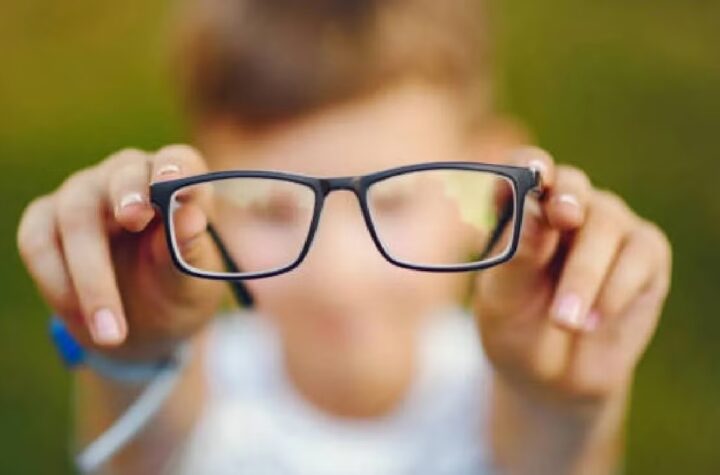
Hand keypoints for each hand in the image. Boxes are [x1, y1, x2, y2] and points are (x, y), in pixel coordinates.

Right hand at [17, 145, 224, 359]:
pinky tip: (77, 316)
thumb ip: (191, 251)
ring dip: (90, 274)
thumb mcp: (195, 284)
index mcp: (177, 185)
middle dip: (126, 198)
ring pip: (75, 213)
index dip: (175, 167)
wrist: (144, 327)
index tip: (173, 182)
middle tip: (133, 220)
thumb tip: (190, 217)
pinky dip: (54, 279)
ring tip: (112, 330)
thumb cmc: (178, 293)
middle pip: (122, 177)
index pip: (178, 161)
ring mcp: (84, 196)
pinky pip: (37, 239)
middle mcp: (128, 179)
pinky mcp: (47, 221)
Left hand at [474, 147, 671, 405]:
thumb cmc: (515, 326)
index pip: (525, 168)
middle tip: (563, 218)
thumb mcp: (502, 297)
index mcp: (522, 209)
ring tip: (565, 321)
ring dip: (585, 273)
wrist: (548, 376)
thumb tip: (536, 213)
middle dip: (567, 202)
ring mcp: (608, 226)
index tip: (531, 174)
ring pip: (605, 223)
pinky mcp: (644, 253)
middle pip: (571, 186)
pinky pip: (640, 254)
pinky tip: (594, 321)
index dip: (529, 165)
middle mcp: (566, 208)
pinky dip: (616, 288)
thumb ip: (516, 257)